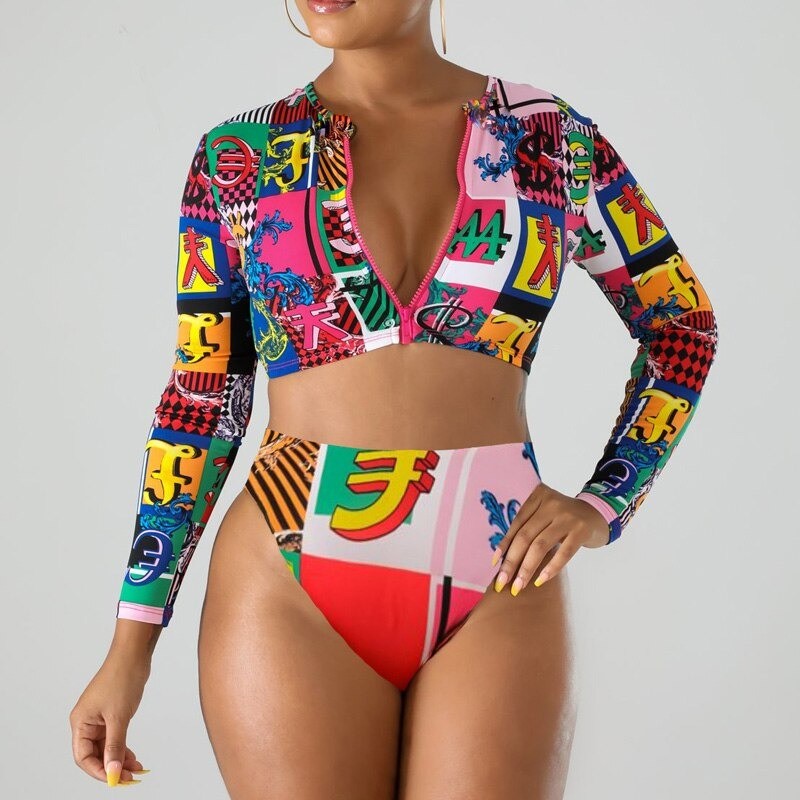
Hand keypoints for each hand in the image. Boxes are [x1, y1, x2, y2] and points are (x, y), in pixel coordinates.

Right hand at [70, 655, 151, 785]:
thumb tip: (112, 771)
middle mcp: (86, 723)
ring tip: (136, 770)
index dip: (98, 771)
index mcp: (80, 723)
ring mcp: (99, 719)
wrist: (133, 656)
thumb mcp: (119, 717)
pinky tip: (134, 758)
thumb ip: (115, 746)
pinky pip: (114, 738)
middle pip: (95, 755)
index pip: (83, 757)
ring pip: (107, 748)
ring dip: (120, 759)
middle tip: (129, 778)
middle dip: (112, 767)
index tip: (115, 779)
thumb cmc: (121, 679)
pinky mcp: (111, 715)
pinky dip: (123, 748)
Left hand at [491, 482, 609, 595]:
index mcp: (538, 496)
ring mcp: (567, 516)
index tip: (495, 564)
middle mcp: (551, 503)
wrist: (598, 514)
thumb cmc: (564, 519)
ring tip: (519, 585)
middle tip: (503, 582)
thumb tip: (504, 559)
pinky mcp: (581, 530)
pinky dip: (550, 568)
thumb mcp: (545, 516)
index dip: (505, 545)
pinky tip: (540, 580)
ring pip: (540, 545)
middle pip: (525, 536)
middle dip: (512, 561)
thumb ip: (528, 529)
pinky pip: (563, 552)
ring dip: (527, 568)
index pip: (517, 524)